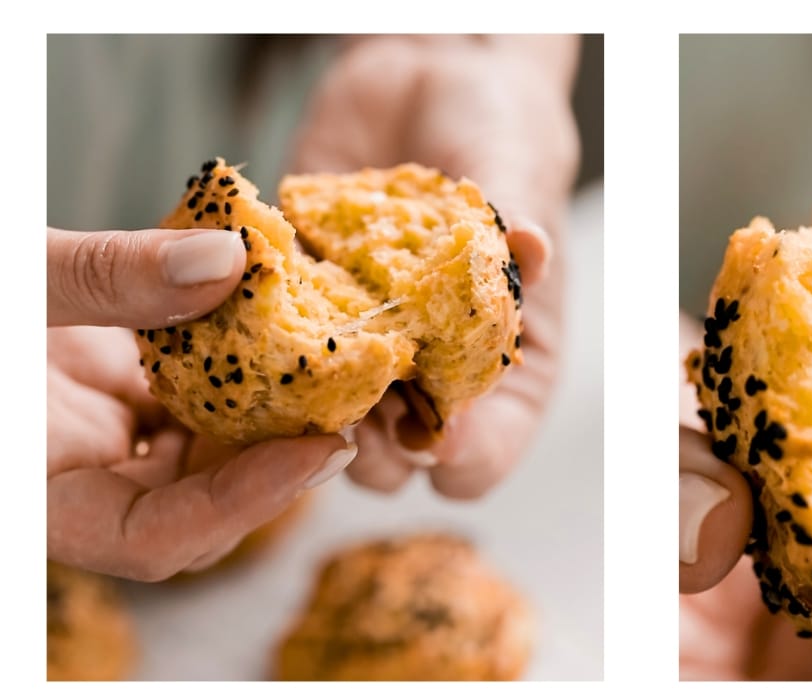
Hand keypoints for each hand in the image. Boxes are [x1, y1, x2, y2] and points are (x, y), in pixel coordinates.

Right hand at [47, 227, 355, 580]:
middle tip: (355, 405)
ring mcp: (93, 437)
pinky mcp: (109, 391)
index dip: (241, 505)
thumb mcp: (5, 280)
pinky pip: (189, 398)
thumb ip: (101, 279)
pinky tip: (275, 323)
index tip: (318, 451)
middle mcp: (73, 478)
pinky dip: (236, 368)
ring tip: (335, 363)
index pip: (152, 538)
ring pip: (203, 454)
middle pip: (199, 505)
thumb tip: (231, 261)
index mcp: (35, 490)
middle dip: (278, 464)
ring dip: (269, 415)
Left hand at [291, 35, 579, 498]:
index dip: (460, 456)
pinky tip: (245, 308)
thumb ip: (514, 216)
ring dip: (302, 402)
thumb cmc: (496, 136)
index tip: (437, 428)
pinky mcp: (301, 302)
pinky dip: (250, 341)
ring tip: (296, 356)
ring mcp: (360, 343)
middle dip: (368, 442)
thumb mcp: (515, 171)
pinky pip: (267, 349)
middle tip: (351, 399)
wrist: (426, 80)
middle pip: (393, 458)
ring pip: (321, 420)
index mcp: (500, 366)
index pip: (482, 455)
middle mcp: (428, 371)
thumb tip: (527, 250)